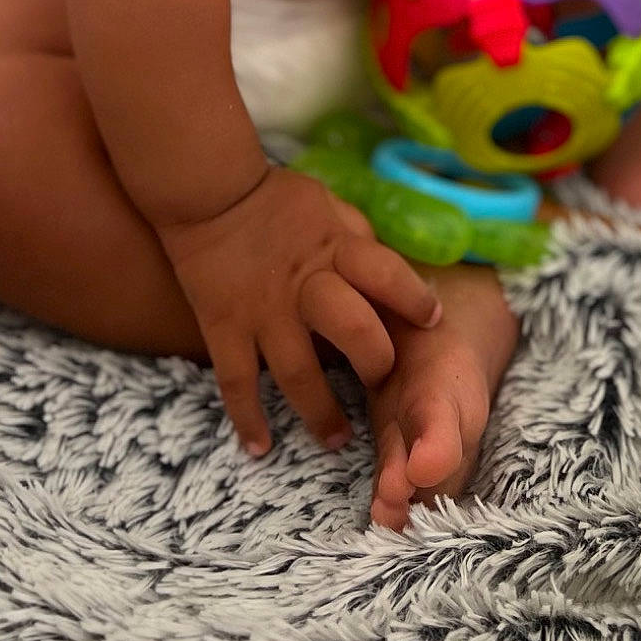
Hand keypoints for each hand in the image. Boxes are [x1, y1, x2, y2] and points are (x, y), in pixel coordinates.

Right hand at [158, 165, 440, 455]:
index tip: (432, 320)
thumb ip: (357, 242)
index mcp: (335, 248)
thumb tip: (387, 278)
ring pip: (297, 374)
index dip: (414, 298)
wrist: (208, 192)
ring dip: (320, 413)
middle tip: (380, 381)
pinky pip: (236, 382)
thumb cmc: (277, 200)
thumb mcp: (329, 207)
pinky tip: (259, 448)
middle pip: (351, 331)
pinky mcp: (223, 328)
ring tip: (336, 440)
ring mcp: (262, 312)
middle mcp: (303, 285)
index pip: (385, 274)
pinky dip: (247, 419)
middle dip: (374, 363)